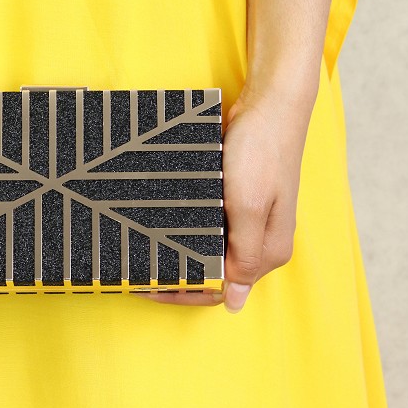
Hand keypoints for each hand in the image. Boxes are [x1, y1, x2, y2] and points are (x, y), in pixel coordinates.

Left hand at [131, 79, 314, 310]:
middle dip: (176, 275)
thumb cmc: (262, 151)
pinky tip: (160, 224)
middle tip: (137, 271)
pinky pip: (209, 227)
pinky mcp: (238, 203)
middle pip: (213, 273)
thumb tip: (235, 304)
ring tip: (141, 250)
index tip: (148, 287)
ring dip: (178, 252)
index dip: (183, 293)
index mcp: (267, 252)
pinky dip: (186, 229)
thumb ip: (244, 256)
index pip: (221, 291)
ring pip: (208, 250)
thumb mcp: (251, 207)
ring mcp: (250, 222)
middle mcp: (260, 242)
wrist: (269, 103)